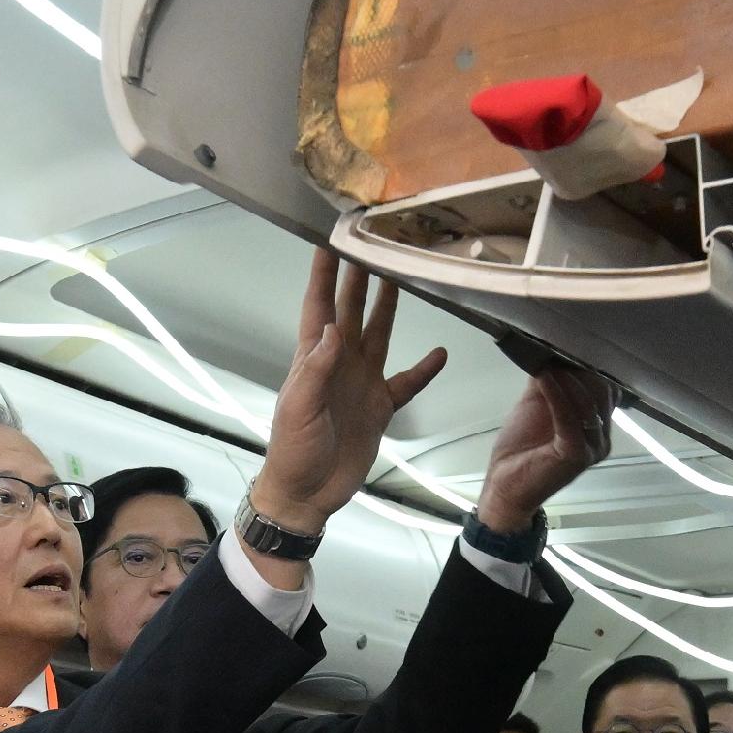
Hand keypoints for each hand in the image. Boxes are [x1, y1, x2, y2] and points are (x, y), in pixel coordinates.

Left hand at [251, 248, 445, 548]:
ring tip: (403, 275)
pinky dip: (424, 369)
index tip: (331, 237)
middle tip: (375, 241)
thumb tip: (333, 327)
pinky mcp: (380, 406)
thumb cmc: (293, 451)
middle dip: (360, 275)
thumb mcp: (298, 408)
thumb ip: (316, 368)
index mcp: (313, 358)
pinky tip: (440, 353)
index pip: (319, 304)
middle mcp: (339, 363)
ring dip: (388, 306)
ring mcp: (361, 382)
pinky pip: (407, 382)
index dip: (324, 272)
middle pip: (352, 309)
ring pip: (378, 334)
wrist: (307, 494)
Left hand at [472, 358, 614, 535]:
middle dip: (578, 371)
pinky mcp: (577, 454)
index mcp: (597, 425)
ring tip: (546, 367)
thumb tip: (551, 349)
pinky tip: (543, 378)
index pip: (606, 387)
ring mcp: (592, 447)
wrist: (505, 485)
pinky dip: (557, 394)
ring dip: (567, 380)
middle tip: (554, 356)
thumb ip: (550, 381)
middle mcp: (602, 436)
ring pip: (589, 402)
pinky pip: (570, 417)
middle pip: (602, 391)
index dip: (588, 367)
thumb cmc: (521, 448)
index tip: (566, 348)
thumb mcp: (536, 405)